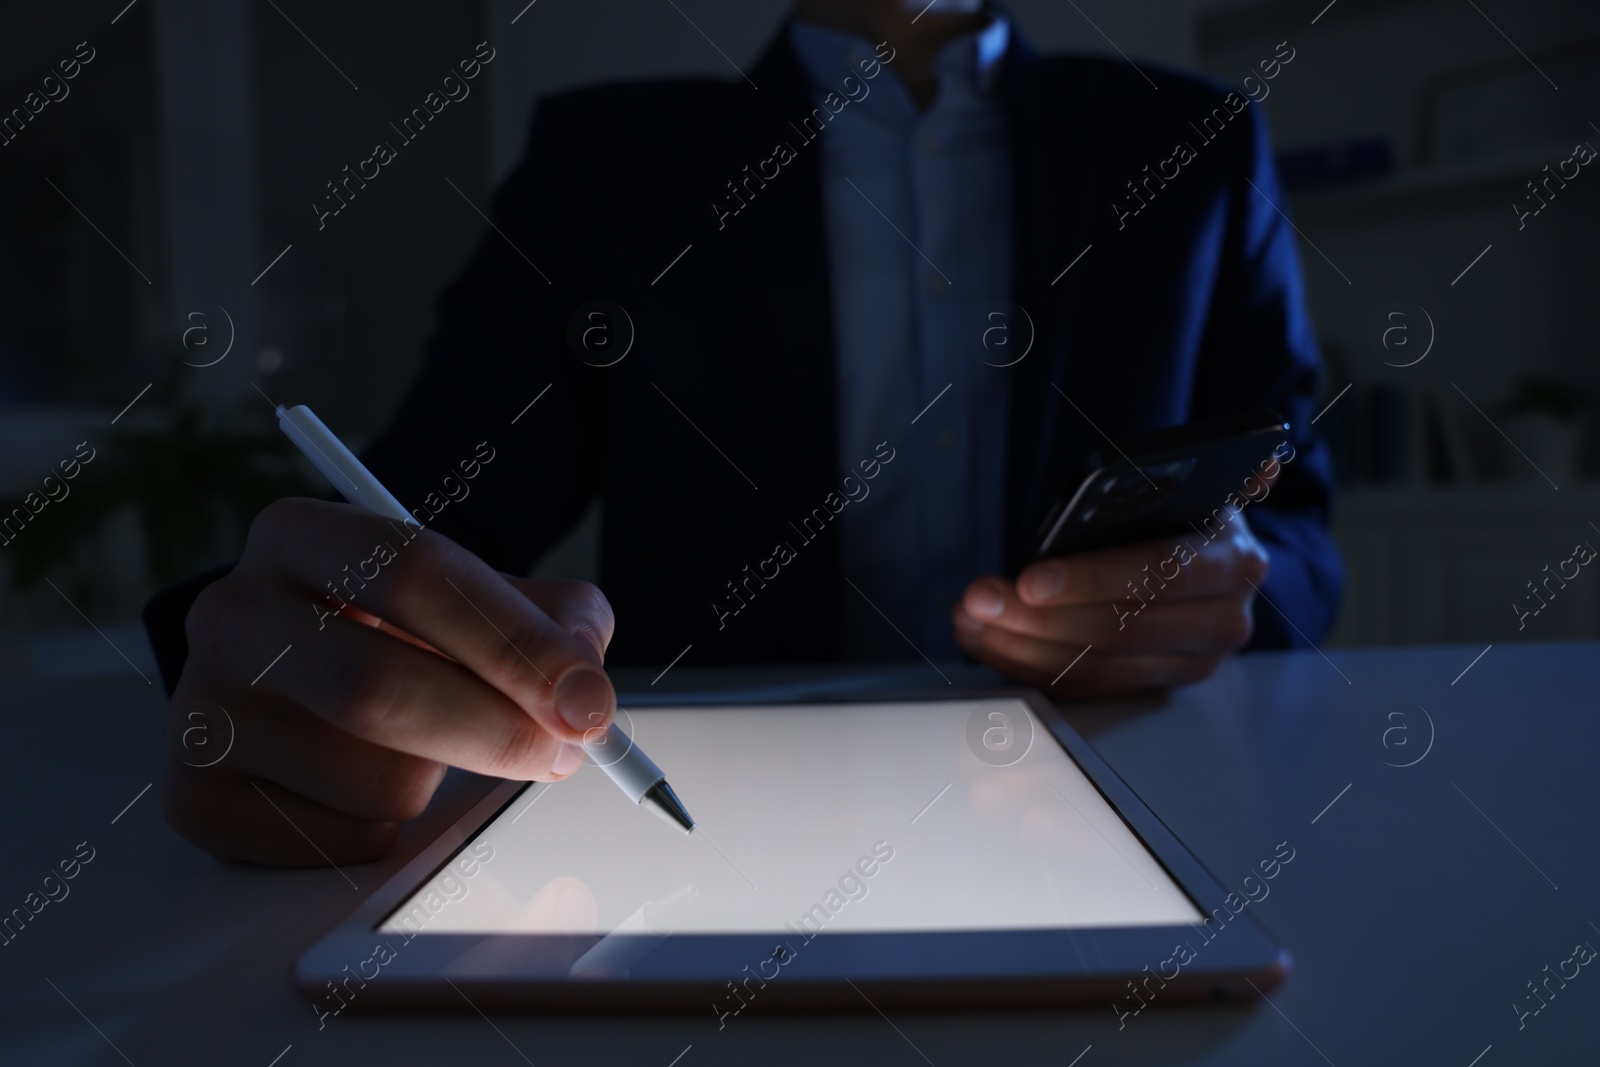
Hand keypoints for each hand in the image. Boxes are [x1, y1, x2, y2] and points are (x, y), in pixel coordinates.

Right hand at [164, 497, 616, 864]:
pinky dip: (388, 826)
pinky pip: (342, 840)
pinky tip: (367, 781)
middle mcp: (233, 613)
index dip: (513, 642)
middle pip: (377, 687)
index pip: (413, 574)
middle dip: (495, 731)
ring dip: (439, 779)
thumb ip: (557, 623)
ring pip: (374, 781)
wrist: (307, 661)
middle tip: (562, 753)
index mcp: (299, 535)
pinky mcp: (198, 796)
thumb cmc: (407, 626)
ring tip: (425, 743)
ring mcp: (204, 707)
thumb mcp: (487, 593)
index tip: (585, 698)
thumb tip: (583, 692)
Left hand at [952, 512, 1270, 696]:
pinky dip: (1032, 666)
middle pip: (1120, 630)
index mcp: (1231, 556)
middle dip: (1036, 619)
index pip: (1157, 573)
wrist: (1206, 550)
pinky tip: (991, 641)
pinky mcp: (1162, 684)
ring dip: (1022, 647)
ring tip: (973, 620)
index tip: (1028, 580)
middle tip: (979, 600)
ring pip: (1098, 667)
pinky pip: (1090, 687)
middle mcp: (1224, 617)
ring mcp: (1197, 659)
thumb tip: (1188, 474)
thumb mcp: (1177, 487)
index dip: (1089, 580)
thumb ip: (1159, 485)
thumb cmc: (1177, 512)